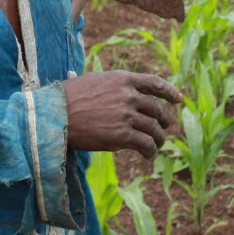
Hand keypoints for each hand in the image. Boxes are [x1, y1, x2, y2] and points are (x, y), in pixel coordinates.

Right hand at [61, 71, 181, 159]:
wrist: (55, 115)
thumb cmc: (68, 99)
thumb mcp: (95, 81)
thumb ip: (114, 87)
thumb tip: (125, 95)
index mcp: (122, 79)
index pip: (155, 83)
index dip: (169, 92)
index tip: (178, 99)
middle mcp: (128, 95)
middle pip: (158, 109)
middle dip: (165, 120)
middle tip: (164, 127)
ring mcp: (126, 115)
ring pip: (155, 129)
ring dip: (159, 138)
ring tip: (156, 145)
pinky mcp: (122, 135)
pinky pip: (146, 144)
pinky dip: (150, 150)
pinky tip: (147, 155)